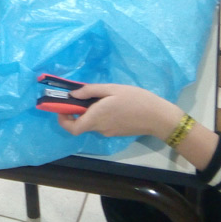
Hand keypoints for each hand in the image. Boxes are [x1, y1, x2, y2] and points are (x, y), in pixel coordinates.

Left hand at [55, 83, 182, 140]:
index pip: (72, 128)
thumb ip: (90, 91)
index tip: (62, 107)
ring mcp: (108, 132)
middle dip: (76, 111)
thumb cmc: (135, 99)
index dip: (63, 119)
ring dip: (90, 111)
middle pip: (81, 124)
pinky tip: (111, 103)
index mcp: (96, 118)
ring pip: (92, 122)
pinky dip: (100, 114)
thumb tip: (72, 94)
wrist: (158, 116)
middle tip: (81, 96)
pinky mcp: (116, 132)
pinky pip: (102, 123)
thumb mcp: (112, 89)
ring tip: (101, 96)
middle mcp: (99, 128)